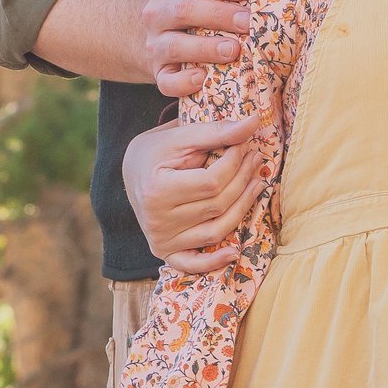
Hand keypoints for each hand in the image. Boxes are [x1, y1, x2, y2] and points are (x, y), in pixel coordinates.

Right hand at [121, 114, 268, 270]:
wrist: (130, 174)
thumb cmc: (155, 152)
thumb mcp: (179, 137)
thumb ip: (215, 131)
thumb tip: (252, 122)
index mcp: (157, 190)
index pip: (212, 182)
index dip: (235, 163)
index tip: (245, 144)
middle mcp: (157, 220)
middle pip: (217, 205)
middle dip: (243, 180)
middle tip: (256, 158)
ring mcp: (161, 239)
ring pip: (216, 231)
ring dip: (244, 208)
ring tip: (258, 183)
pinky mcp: (166, 252)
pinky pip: (193, 264)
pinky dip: (215, 262)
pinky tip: (236, 251)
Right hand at [147, 0, 251, 100]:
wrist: (161, 37)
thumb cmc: (196, 0)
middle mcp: (155, 12)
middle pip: (184, 10)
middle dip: (218, 15)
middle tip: (249, 20)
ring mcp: (155, 44)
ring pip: (174, 46)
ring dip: (205, 48)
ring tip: (235, 50)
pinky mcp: (159, 74)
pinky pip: (166, 81)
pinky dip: (183, 82)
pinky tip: (202, 78)